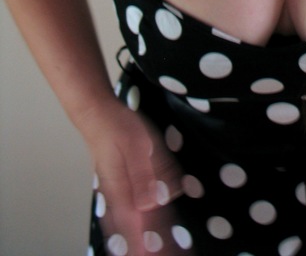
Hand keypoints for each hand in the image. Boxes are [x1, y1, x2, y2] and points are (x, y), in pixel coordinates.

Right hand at [79, 98, 186, 254]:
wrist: (97, 115)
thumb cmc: (118, 126)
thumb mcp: (138, 145)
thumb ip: (146, 175)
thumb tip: (152, 205)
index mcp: (124, 191)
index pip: (141, 227)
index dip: (153, 245)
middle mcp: (118, 198)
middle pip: (136, 232)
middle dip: (151, 248)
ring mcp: (117, 194)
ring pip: (131, 227)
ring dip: (144, 243)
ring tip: (157, 254)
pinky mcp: (120, 189)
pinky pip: (127, 217)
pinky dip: (135, 232)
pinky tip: (139, 240)